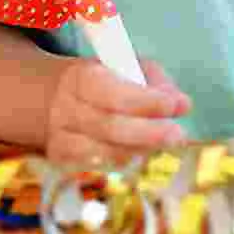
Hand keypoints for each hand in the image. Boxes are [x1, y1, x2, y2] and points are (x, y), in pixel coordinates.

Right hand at [44, 56, 190, 166]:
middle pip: (108, 128)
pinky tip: (144, 152)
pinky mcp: (62, 162)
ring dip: (140, 149)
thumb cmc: (102, 79)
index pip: (113, 95)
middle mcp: (66, 111)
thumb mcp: (127, 65)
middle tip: (177, 135)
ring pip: (102, 153)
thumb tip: (181, 104)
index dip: (145, 103)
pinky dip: (124, 162)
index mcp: (81, 79)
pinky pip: (95, 168)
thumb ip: (155, 81)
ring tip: (167, 143)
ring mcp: (60, 140)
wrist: (51, 98)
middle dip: (148, 133)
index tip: (173, 105)